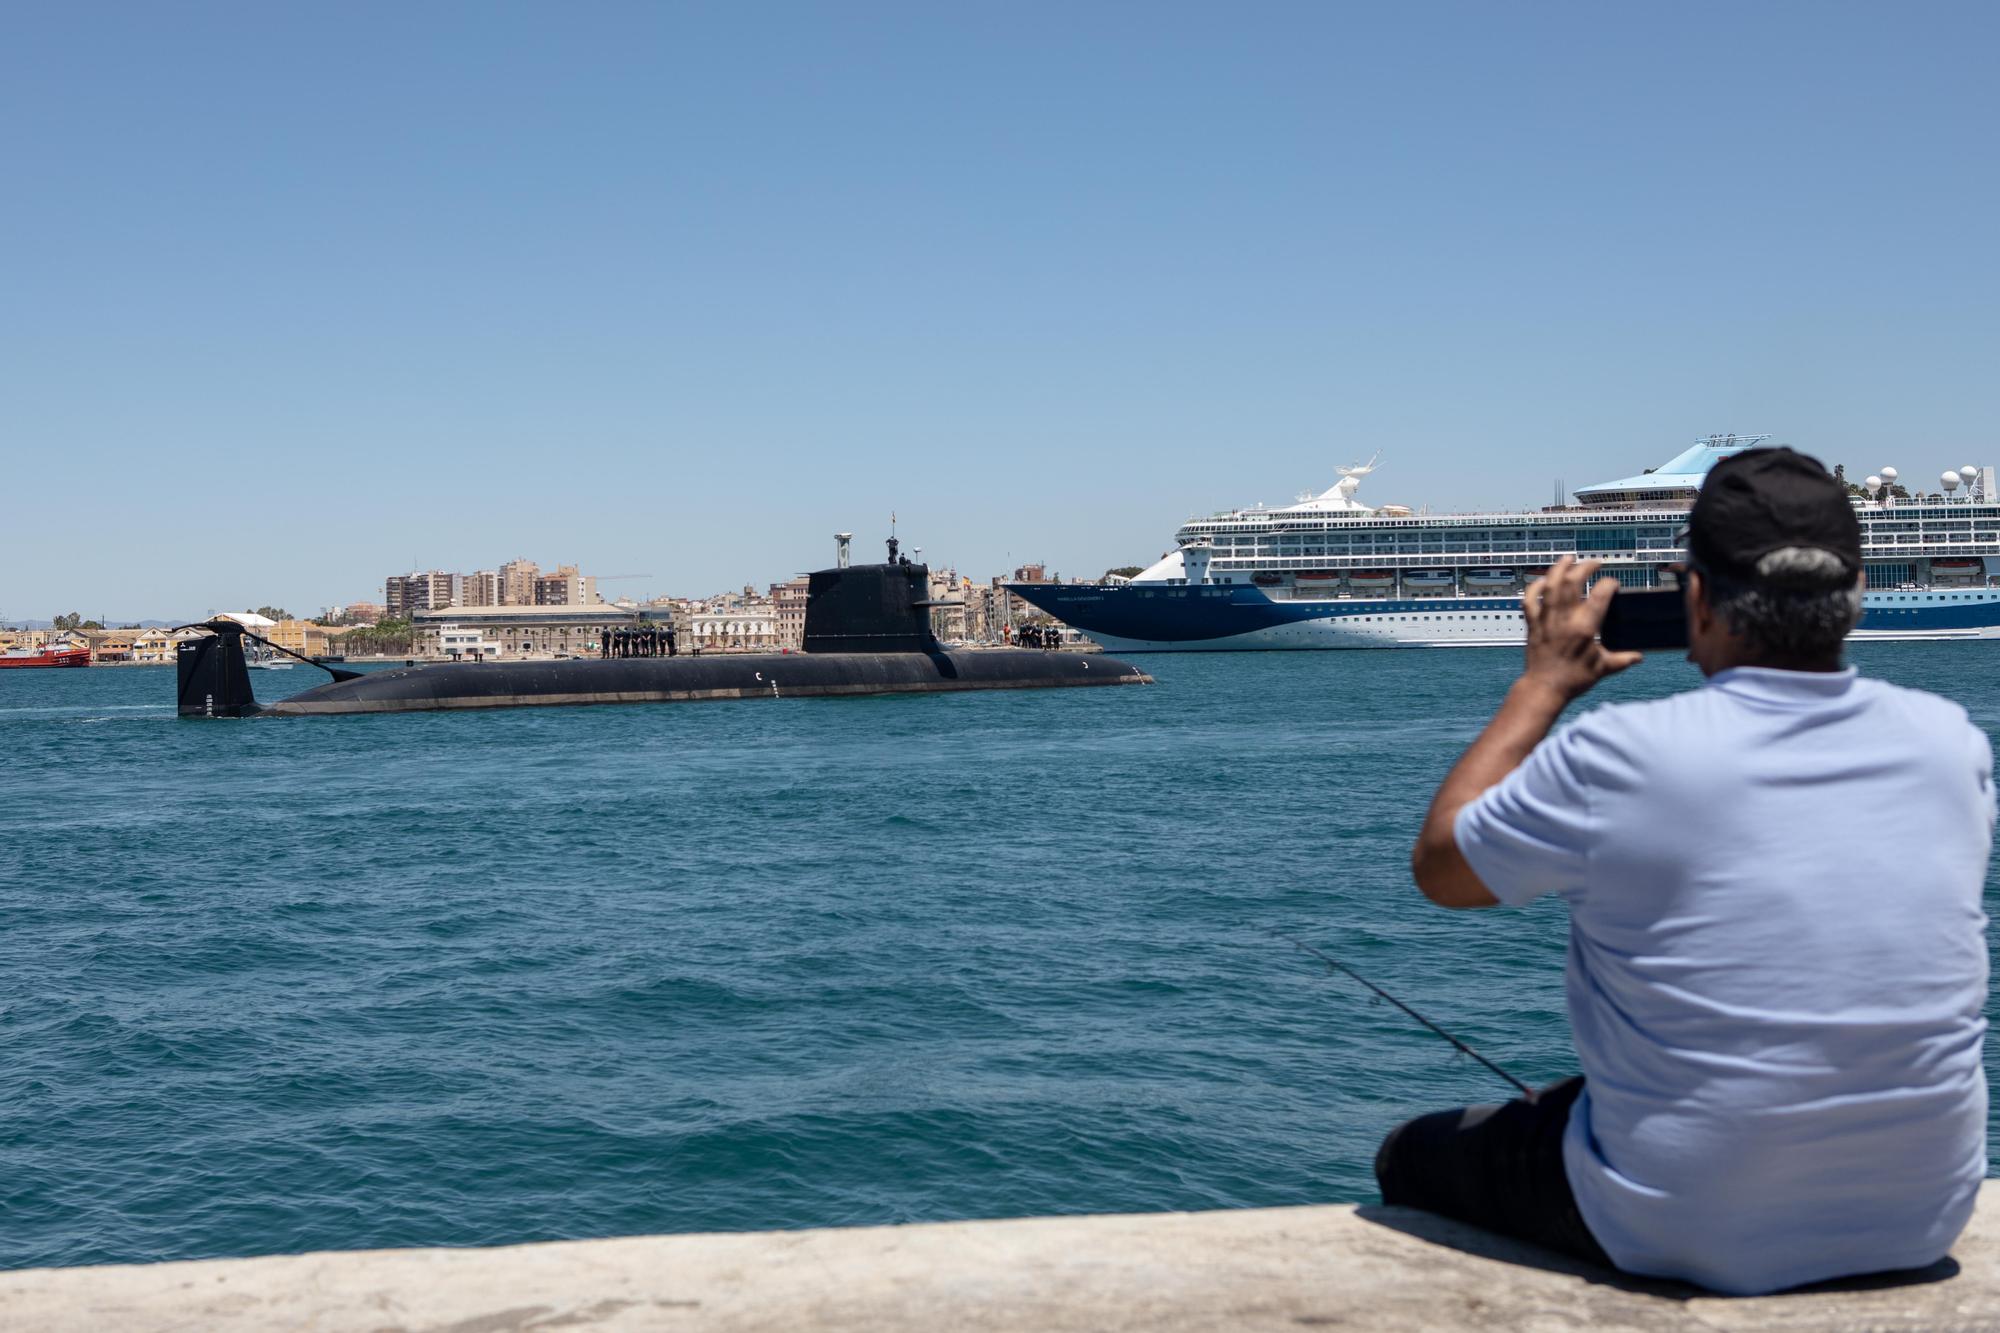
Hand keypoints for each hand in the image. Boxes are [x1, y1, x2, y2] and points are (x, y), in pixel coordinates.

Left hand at [1519, 556, 1642, 703]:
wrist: (1544, 688)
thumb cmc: (1573, 679)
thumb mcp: (1603, 669)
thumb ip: (1622, 660)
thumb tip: (1639, 657)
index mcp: (1584, 628)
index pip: (1600, 596)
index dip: (1608, 584)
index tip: (1613, 583)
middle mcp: (1564, 619)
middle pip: (1572, 582)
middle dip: (1585, 567)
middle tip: (1594, 563)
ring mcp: (1546, 620)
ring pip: (1550, 586)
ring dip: (1559, 569)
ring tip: (1568, 558)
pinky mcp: (1533, 624)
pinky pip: (1529, 600)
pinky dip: (1534, 587)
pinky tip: (1542, 580)